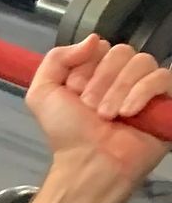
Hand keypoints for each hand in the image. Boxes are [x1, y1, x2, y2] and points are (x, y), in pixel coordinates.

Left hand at [26, 36, 171, 193]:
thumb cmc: (67, 133)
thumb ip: (56, 58)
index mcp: (97, 72)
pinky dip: (142, 92)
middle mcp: (123, 76)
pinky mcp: (166, 101)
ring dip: (119, 89)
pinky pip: (163, 78)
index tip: (75, 92)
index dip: (87, 67)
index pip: (101, 47)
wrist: (88, 164)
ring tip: (108, 116)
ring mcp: (146, 88)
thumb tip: (94, 38)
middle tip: (91, 109)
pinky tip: (128, 113)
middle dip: (102, 80)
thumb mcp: (43, 94)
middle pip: (122, 51)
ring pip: (142, 62)